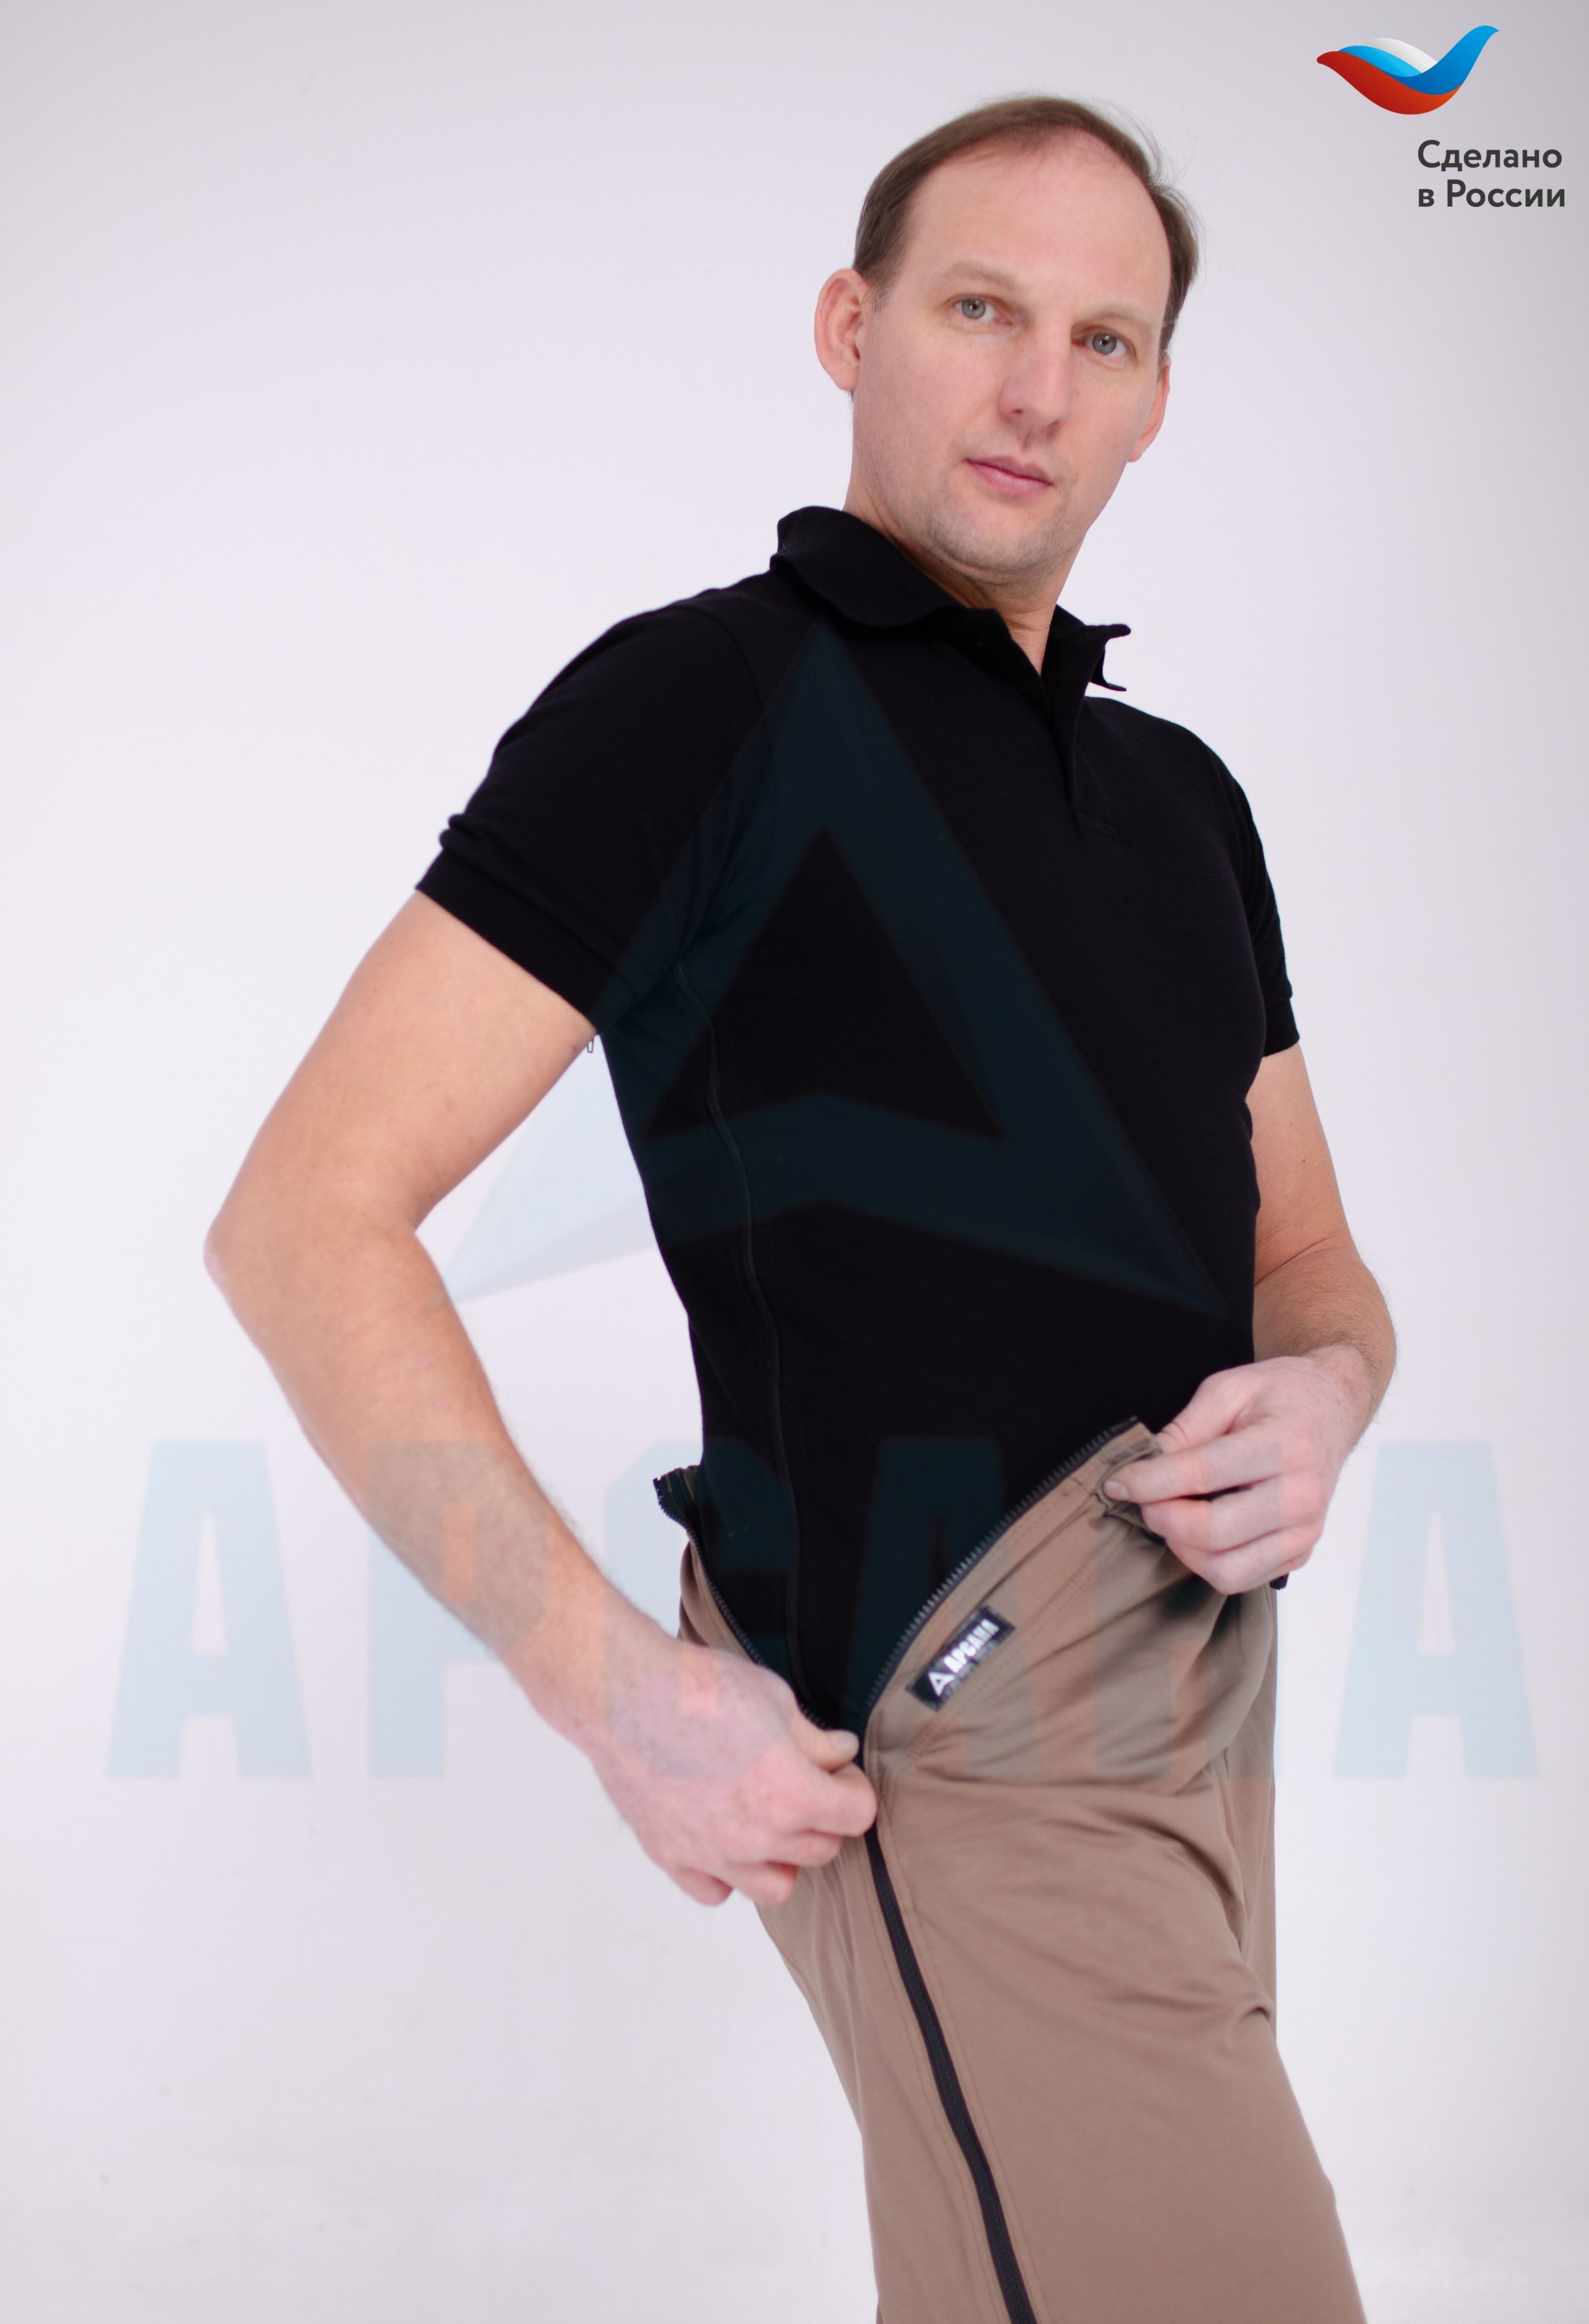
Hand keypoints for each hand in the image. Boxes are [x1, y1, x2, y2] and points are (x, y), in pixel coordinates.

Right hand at [585, 1615, 876, 1908]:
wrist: (625, 1693)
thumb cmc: (699, 1688)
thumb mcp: (775, 1699)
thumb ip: (814, 1739)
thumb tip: (841, 1754)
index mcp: (792, 1794)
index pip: (856, 1815)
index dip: (854, 1787)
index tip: (838, 1770)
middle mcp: (757, 1837)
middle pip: (822, 1850)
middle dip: (824, 1817)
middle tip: (807, 1784)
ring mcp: (713, 1854)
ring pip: (776, 1886)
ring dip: (783, 1857)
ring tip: (769, 1820)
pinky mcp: (672, 1856)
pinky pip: (715, 1891)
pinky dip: (727, 1874)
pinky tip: (723, 1838)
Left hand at [1102, 1348, 1370, 1592]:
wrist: (1333, 1410)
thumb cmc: (1281, 1395)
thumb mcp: (1229, 1388)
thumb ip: (1186, 1428)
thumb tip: (1144, 1464)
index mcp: (1286, 1445)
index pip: (1204, 1474)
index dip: (1150, 1481)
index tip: (1118, 1481)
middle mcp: (1302, 1495)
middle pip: (1214, 1532)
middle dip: (1163, 1518)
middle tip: (1143, 1498)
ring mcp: (1305, 1530)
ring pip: (1226, 1570)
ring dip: (1183, 1548)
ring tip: (1172, 1514)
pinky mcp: (1300, 1553)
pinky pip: (1242, 1578)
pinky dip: (1208, 1561)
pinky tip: (1199, 1530)